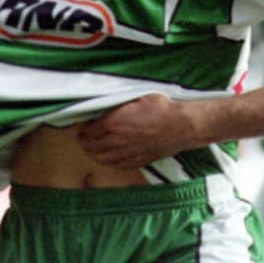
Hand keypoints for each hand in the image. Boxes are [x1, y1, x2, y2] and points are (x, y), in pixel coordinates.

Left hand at [78, 94, 199, 167]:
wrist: (181, 125)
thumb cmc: (161, 108)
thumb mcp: (135, 97)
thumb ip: (117, 103)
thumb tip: (105, 105)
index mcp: (113, 122)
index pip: (89, 130)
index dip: (83, 128)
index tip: (83, 125)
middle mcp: (117, 140)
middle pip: (92, 146)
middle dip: (85, 141)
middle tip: (83, 137)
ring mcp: (127, 153)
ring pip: (102, 158)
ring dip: (94, 153)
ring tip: (91, 148)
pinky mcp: (138, 161)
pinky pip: (117, 165)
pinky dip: (108, 162)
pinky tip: (108, 158)